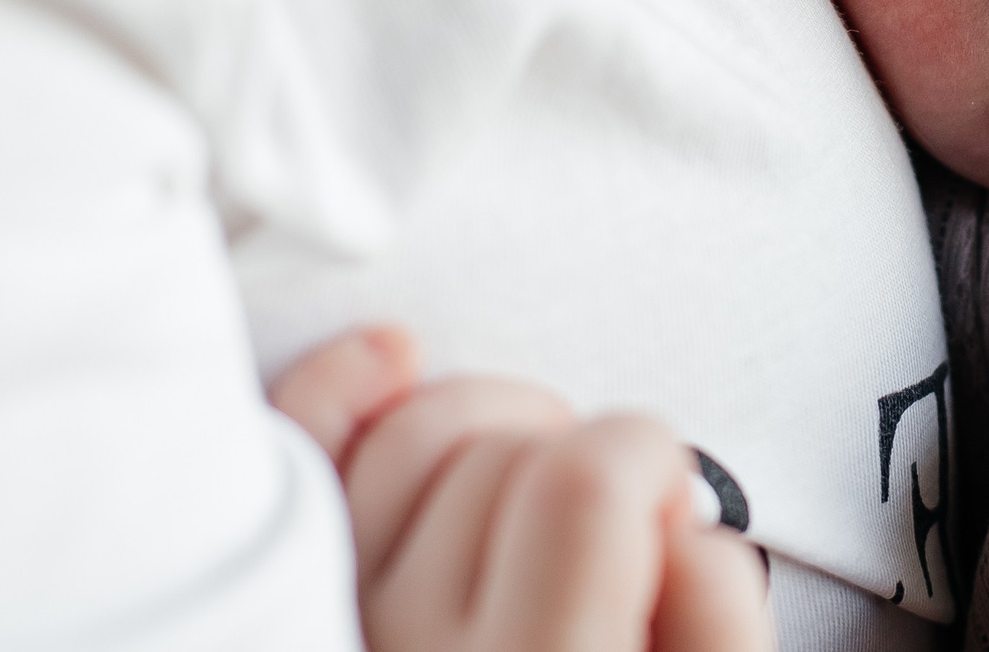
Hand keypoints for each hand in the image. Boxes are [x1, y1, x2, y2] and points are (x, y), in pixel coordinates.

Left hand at [271, 328, 774, 651]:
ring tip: (532, 485)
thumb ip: (717, 626)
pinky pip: (289, 460)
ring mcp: (329, 638)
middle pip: (509, 449)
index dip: (651, 456)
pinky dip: (339, 390)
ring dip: (488, 422)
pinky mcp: (271, 625)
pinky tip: (391, 364)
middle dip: (578, 446)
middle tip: (609, 514)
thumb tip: (682, 519)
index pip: (592, 482)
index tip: (666, 493)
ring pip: (410, 436)